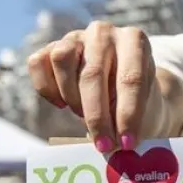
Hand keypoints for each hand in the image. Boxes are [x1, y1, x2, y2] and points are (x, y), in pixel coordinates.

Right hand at [27, 21, 157, 152]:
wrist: (121, 85)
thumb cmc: (136, 98)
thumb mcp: (144, 107)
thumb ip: (132, 121)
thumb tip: (115, 150)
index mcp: (134, 40)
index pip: (130, 79)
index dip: (128, 115)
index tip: (128, 144)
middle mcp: (104, 32)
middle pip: (92, 74)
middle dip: (97, 117)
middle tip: (103, 145)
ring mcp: (76, 36)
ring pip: (62, 61)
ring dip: (72, 97)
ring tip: (82, 113)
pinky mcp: (52, 46)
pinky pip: (38, 63)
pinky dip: (46, 88)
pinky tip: (62, 103)